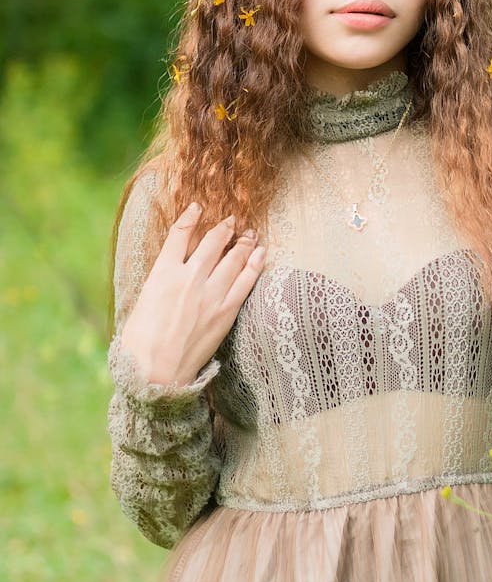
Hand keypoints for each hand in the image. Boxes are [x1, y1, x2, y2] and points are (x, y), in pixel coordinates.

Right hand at [120, 203, 265, 386]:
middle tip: (232, 220)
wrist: (156, 373)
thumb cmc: (140, 344)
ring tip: (250, 233)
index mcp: (161, 274)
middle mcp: (188, 278)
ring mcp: (210, 294)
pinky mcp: (226, 311)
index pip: (179, 235)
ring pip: (232, 258)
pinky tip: (261, 253)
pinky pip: (245, 281)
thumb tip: (169, 274)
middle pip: (212, 242)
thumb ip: (159, 283)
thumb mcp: (141, 303)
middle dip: (224, 228)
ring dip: (243, 242)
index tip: (197, 208)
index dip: (190, 217)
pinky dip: (254, 264)